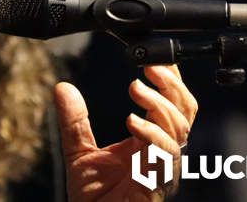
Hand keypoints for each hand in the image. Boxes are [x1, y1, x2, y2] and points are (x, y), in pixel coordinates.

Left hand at [55, 65, 197, 201]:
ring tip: (136, 88)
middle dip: (172, 85)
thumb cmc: (95, 199)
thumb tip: (63, 88)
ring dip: (159, 103)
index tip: (155, 59)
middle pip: (184, 111)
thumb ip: (74, 121)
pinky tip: (132, 121)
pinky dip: (151, 133)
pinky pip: (164, 154)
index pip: (172, 104)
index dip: (170, 80)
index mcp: (150, 140)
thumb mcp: (79, 151)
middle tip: (149, 68)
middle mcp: (161, 152)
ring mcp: (162, 167)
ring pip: (179, 128)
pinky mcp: (157, 182)